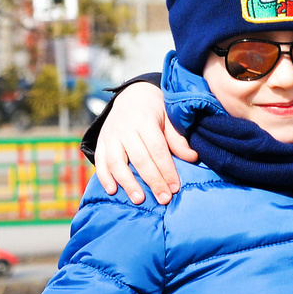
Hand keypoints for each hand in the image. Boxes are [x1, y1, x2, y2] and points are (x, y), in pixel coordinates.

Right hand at [92, 82, 197, 205]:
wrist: (132, 94)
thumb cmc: (155, 110)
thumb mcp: (169, 118)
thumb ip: (177, 139)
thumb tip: (193, 158)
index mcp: (144, 120)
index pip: (157, 149)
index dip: (166, 170)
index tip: (175, 188)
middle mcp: (125, 128)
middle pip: (139, 159)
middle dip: (153, 181)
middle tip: (163, 199)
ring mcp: (110, 135)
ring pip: (116, 162)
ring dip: (127, 182)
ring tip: (138, 199)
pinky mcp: (101, 141)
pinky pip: (100, 160)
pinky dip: (104, 177)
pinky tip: (112, 191)